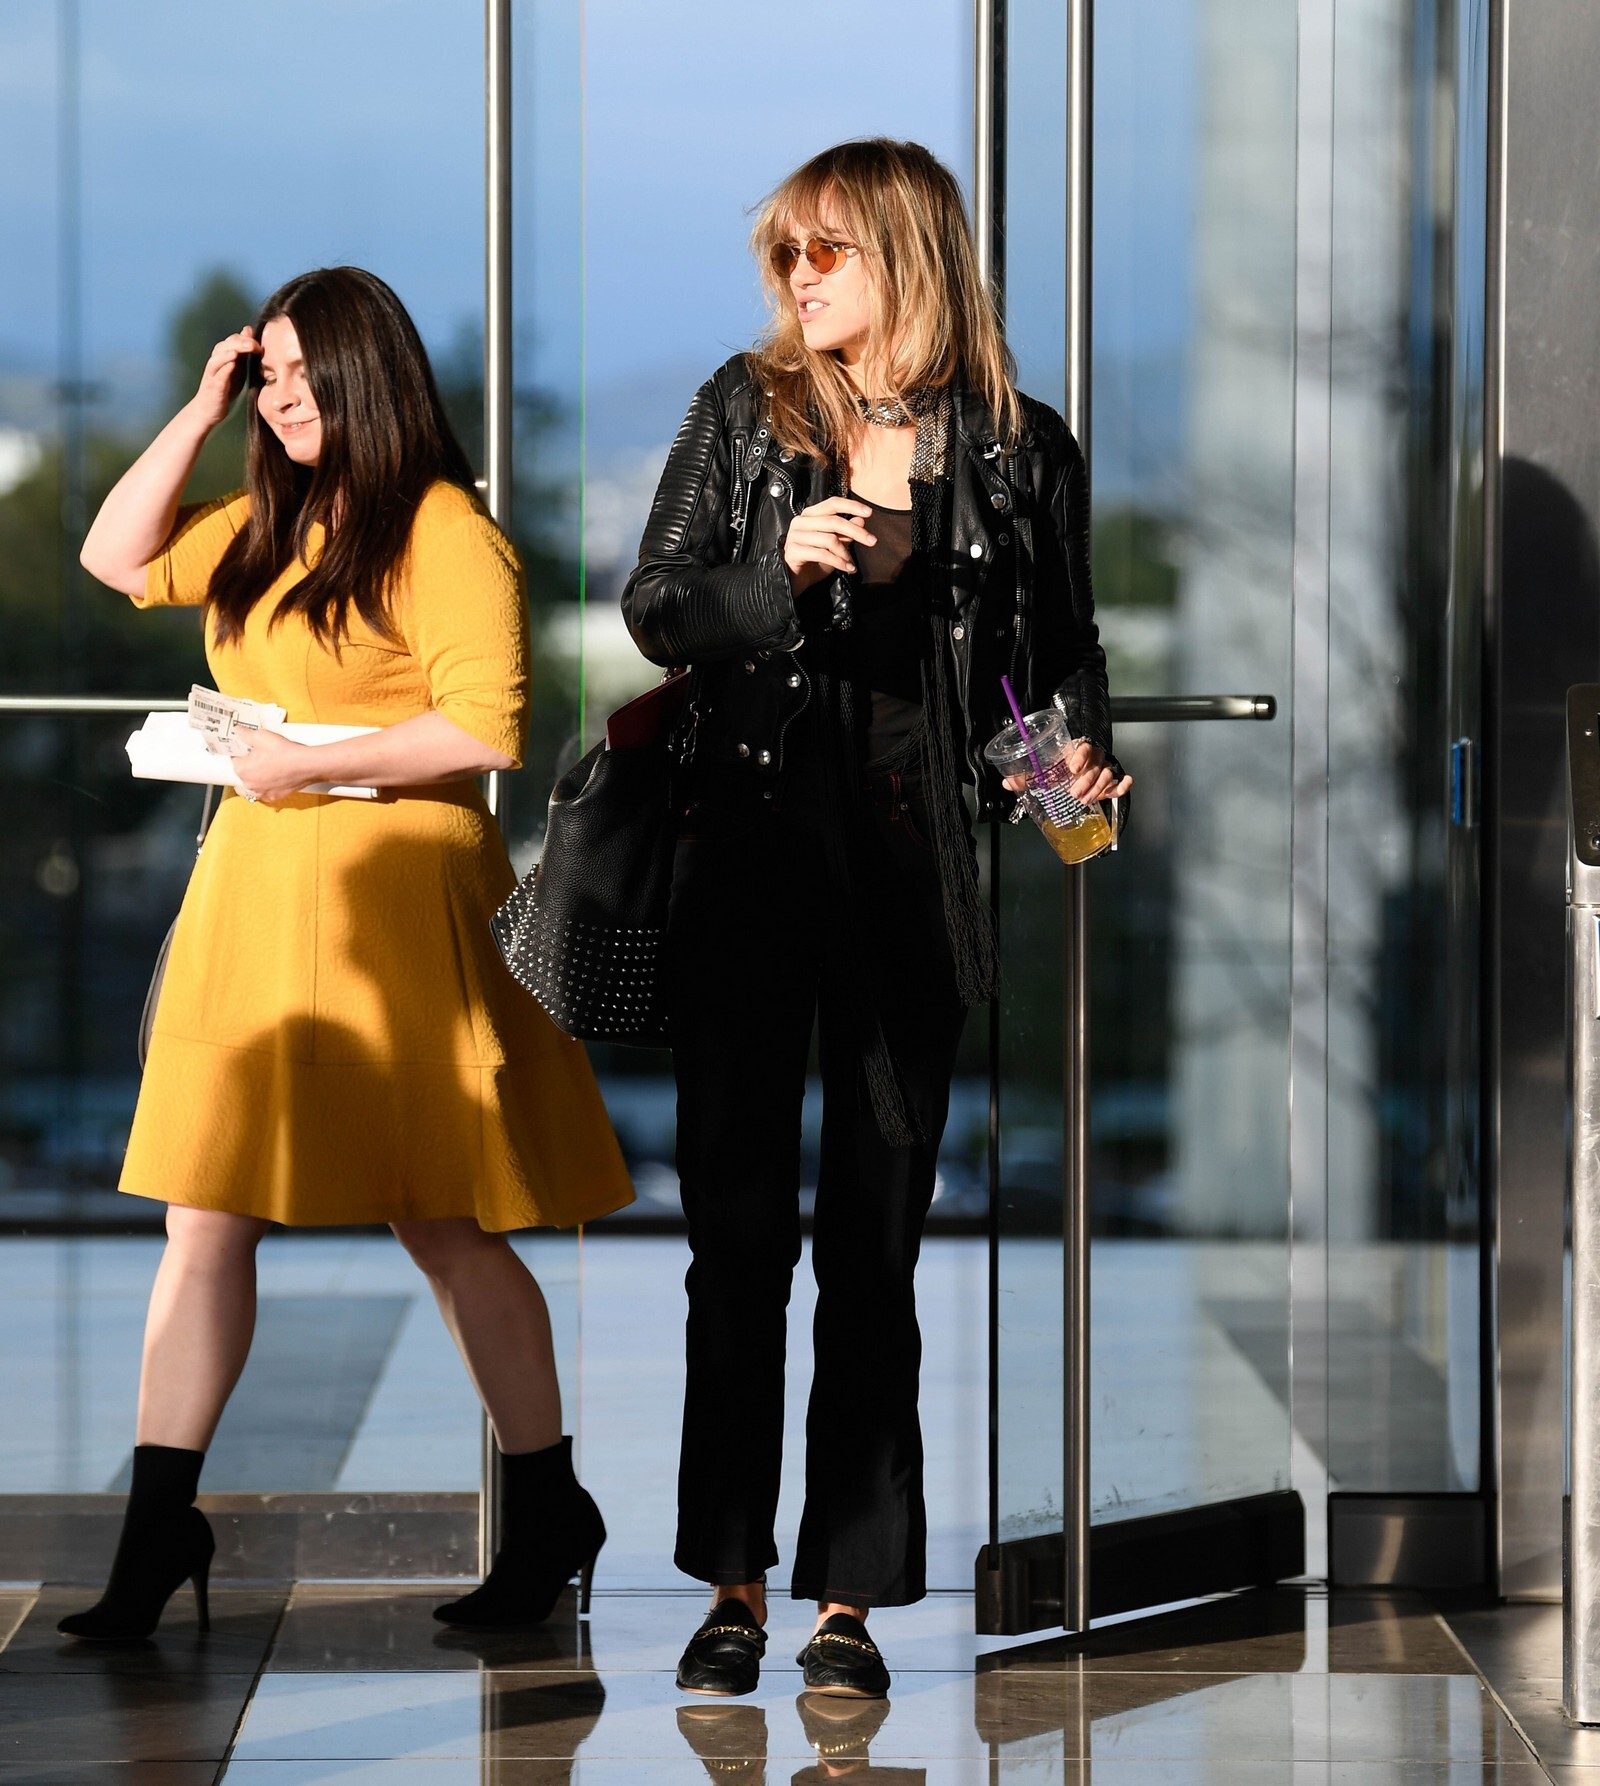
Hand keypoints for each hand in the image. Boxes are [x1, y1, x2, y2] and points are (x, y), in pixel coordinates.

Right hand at [186, 327, 261, 430]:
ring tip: (244, 348)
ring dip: (231, 351)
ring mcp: (213, 374)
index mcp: (223, 356)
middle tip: (255, 344)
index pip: (233, 340)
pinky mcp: (213, 387)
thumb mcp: (238, 368)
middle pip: (225, 345)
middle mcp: (216, 362)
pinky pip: (217, 375)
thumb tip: (250, 333)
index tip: (261, 344)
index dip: (247, 339)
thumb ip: (243, 353)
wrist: (208, 409)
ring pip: (218, 357)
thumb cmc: (225, 388)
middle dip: (240, 342)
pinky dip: (224, 368)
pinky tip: (232, 363)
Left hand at [232, 726, 313, 802]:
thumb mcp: (261, 736)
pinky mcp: (272, 797)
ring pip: (249, 789)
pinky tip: (271, 780)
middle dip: (245, 769)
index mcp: (242, 770)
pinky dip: (264, 788)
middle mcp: (249, 784)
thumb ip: (246, 734)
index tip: (247, 752)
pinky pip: (263, 794)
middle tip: (256, 761)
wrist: (306, 764)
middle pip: (240, 777)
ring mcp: (261, 793)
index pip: (234, 762)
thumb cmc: (284, 752)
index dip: (241, 755)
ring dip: (252, 782)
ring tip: (261, 772)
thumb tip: (238, 731)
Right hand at [783, 497, 875, 592]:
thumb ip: (845, 532)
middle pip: (834, 521)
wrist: (796, 579)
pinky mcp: (793, 551)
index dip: (852, 506)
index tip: (870, 513)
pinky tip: (847, 568)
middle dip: (856, 532)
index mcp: (810, 515)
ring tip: (852, 564)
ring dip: (845, 553)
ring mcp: (795, 536)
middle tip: (872, 541)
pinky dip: (838, 562)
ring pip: (829, 539)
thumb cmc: (815, 561)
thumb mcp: (834, 545)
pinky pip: (822, 554)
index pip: (833, 503)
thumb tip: (861, 519)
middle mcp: (801, 521)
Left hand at [1004, 742, 1132, 803]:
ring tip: (1085, 799)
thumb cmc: (1057, 769)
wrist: (1072, 771)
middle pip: (1095, 765)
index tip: (1071, 767)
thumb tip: (1007, 783)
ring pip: (1106, 774)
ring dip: (1097, 787)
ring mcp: (1102, 769)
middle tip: (1074, 793)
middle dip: (1086, 780)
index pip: (1082, 747)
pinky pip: (1119, 781)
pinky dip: (1123, 784)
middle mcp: (1092, 757)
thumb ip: (1025, 776)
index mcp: (1075, 750)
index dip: (1080, 756)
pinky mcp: (1109, 782)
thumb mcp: (1042, 771)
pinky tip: (1124, 785)